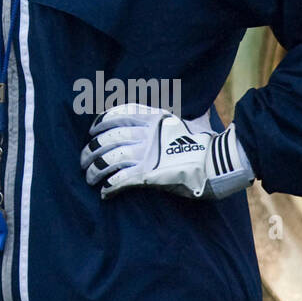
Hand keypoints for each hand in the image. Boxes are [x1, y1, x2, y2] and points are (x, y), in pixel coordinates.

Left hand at [80, 103, 254, 200]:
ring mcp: (145, 154)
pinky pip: (119, 180)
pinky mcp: (147, 175)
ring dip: (94, 170)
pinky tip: (104, 192)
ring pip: (108, 160)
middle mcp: (145, 133)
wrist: (218, 161)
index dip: (101, 122)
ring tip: (89, 178)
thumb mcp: (195, 121)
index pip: (118, 114)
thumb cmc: (208, 143)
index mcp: (154, 118)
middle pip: (107, 139)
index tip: (92, 130)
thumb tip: (200, 108)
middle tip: (83, 159)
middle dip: (90, 149)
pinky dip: (109, 187)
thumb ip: (186, 115)